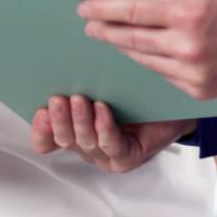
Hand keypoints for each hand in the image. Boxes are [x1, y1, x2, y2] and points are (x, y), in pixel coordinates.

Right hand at [29, 95, 190, 173]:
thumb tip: (58, 59)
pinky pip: (111, 145)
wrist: (176, 107)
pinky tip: (103, 111)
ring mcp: (107, 155)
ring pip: (86, 143)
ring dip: (80, 122)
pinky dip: (104, 127)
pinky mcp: (127, 158)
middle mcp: (88, 146)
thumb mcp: (101, 85)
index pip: (46, 140)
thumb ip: (78, 82)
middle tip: (57, 100)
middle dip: (59, 120)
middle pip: (64, 140)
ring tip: (79, 100)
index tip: (39, 110)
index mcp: (75, 131)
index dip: (41, 129)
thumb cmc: (137, 95)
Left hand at [76, 0, 216, 100]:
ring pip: (145, 61)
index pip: (133, 11)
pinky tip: (141, 53)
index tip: (84, 8)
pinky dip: (151, 62)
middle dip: (107, 31)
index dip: (104, 9)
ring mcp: (193, 73)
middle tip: (89, 25)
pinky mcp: (199, 91)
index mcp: (189, 13)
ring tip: (112, 38)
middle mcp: (188, 47)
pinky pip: (164, 75)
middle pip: (132, 40)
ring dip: (125, 49)